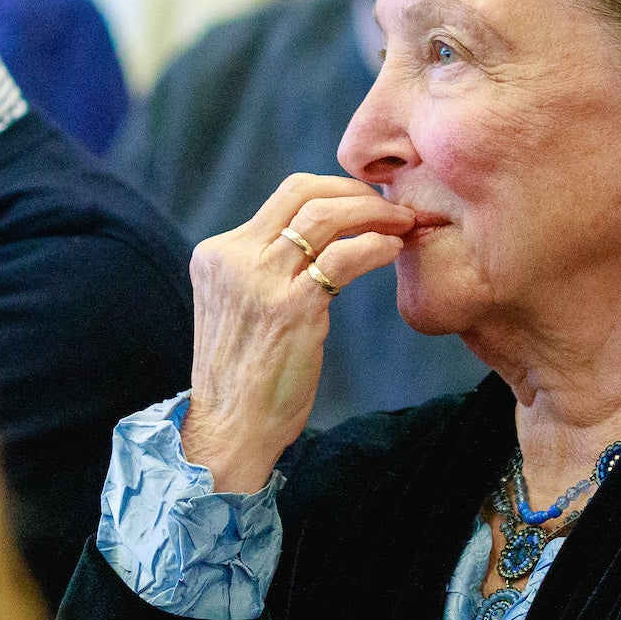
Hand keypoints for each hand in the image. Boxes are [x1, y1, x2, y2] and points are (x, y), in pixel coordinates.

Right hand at [180, 174, 415, 493]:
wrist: (230, 428)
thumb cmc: (246, 375)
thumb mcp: (240, 306)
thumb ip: (266, 269)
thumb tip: (322, 240)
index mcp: (218, 253)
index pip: (285, 195)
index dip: (335, 191)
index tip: (366, 204)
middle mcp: (234, 258)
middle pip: (303, 191)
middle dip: (356, 191)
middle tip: (392, 208)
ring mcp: (260, 280)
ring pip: (326, 216)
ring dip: (374, 214)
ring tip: (402, 225)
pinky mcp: (290, 307)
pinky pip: (344, 258)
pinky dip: (374, 247)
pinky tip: (391, 252)